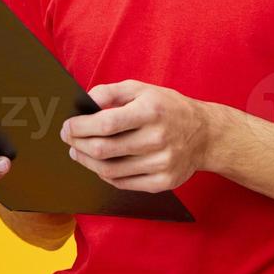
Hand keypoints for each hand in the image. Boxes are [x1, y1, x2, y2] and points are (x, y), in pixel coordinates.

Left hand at [61, 80, 214, 192]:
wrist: (206, 135)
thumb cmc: (169, 109)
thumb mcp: (143, 89)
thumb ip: (112, 92)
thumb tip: (85, 102)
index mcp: (151, 111)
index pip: (106, 123)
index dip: (80, 127)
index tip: (68, 126)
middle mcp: (157, 138)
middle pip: (103, 149)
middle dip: (78, 144)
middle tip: (69, 139)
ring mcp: (161, 163)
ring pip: (109, 170)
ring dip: (87, 161)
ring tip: (79, 152)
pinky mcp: (163, 182)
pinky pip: (122, 183)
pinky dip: (105, 174)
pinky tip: (100, 164)